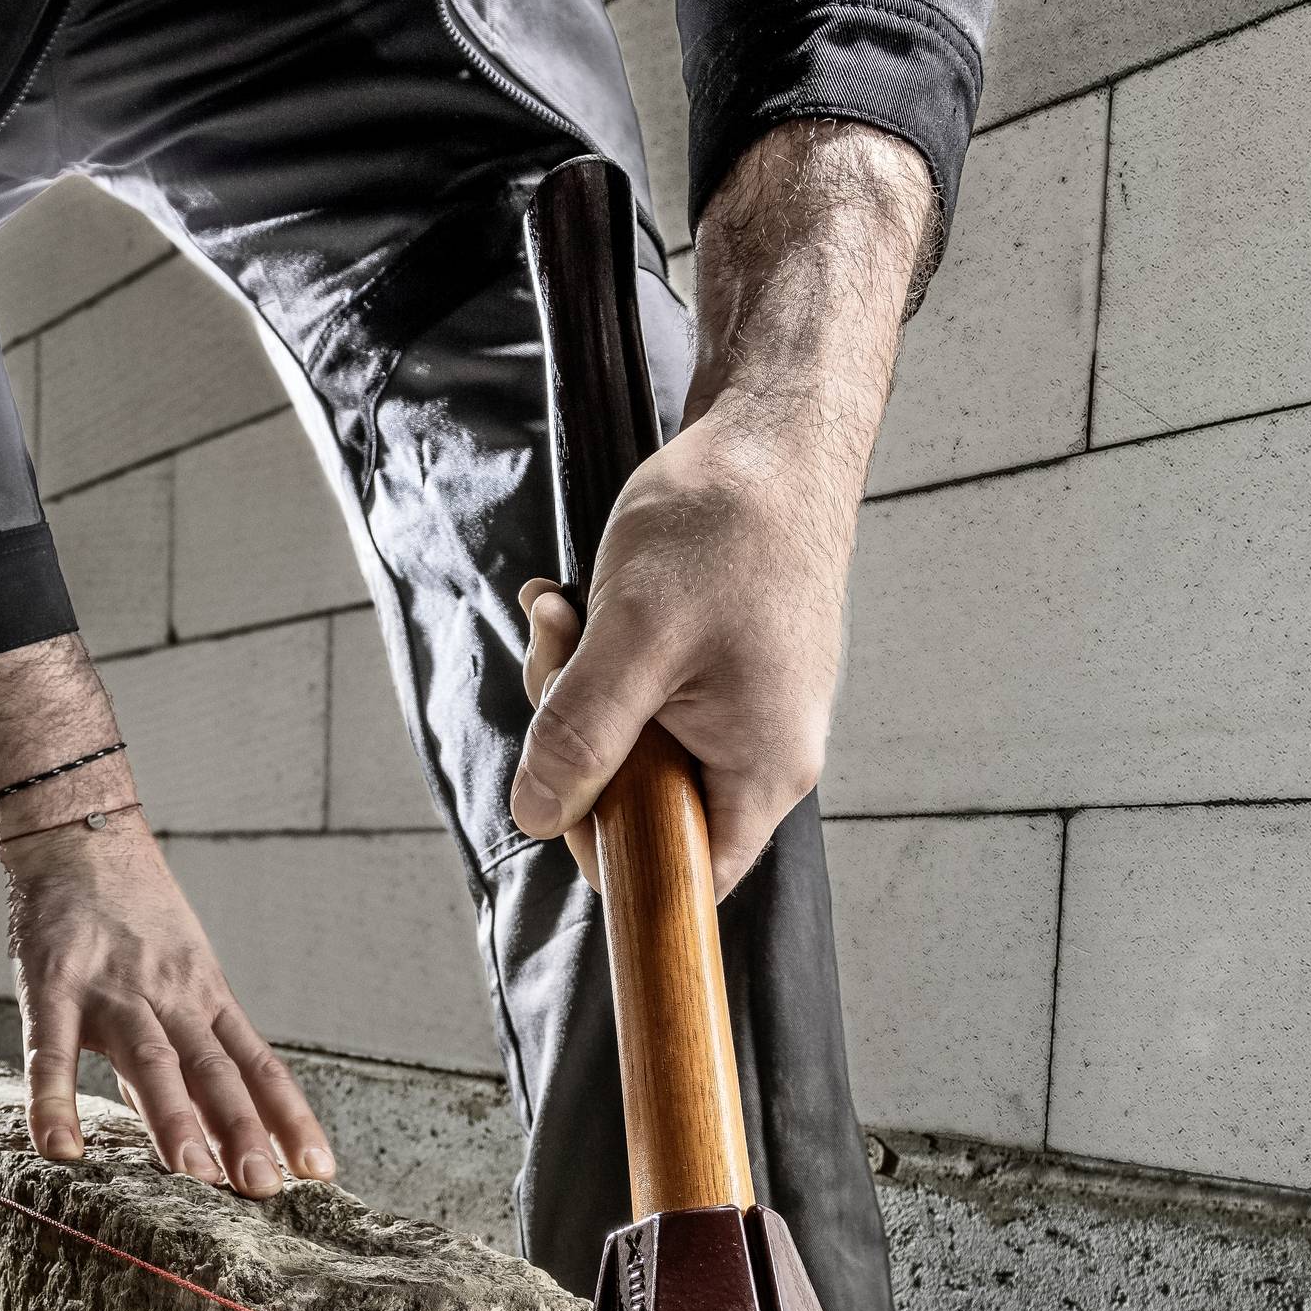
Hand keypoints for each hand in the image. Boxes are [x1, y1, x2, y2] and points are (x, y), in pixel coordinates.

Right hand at [0, 812, 333, 1197]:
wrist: (81, 835)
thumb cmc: (130, 914)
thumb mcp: (179, 969)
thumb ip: (185, 1045)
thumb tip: (200, 1121)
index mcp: (205, 997)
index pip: (259, 1065)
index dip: (288, 1118)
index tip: (318, 1172)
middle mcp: (171, 997)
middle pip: (215, 1071)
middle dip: (241, 1131)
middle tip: (263, 1188)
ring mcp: (113, 992)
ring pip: (153, 1060)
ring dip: (174, 1120)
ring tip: (194, 1177)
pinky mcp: (53, 986)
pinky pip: (54, 1051)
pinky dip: (55, 1100)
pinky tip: (60, 1148)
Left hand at [508, 120, 934, 898]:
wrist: (771, 432)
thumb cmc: (724, 527)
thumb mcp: (632, 639)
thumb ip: (583, 737)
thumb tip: (538, 817)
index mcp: (759, 770)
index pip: (680, 878)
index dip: (605, 851)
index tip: (557, 785)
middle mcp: (757, 755)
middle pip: (636, 806)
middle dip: (570, 740)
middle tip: (556, 654)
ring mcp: (737, 712)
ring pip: (620, 745)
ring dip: (570, 686)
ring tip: (563, 613)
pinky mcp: (713, 673)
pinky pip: (630, 695)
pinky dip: (589, 655)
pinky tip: (569, 602)